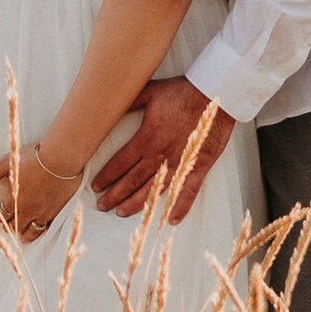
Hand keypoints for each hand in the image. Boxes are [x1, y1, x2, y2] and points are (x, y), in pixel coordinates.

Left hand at [0, 140, 79, 239]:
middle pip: (14, 226)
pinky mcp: (56, 211)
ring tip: (22, 233)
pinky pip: (46, 228)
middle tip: (6, 225)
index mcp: (13, 200)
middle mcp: (27, 210)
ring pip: (30, 232)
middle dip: (8, 226)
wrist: (62, 158)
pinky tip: (40, 227)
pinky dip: (40, 229)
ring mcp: (43, 213)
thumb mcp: (7, 163)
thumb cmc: (33, 157)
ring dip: (24, 233)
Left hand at [89, 78, 232, 222]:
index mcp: (147, 139)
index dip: (106, 176)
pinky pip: (188, 192)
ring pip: (153, 190)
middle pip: (132, 181)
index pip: (120, 163)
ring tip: (122, 213)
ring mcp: (179, 164)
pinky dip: (180, 207)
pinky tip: (171, 219)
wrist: (214, 95)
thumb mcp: (150, 92)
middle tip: (102, 205)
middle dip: (115, 195)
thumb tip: (109, 107)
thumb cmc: (182, 92)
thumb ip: (129, 102)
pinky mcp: (198, 167)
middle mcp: (160, 156)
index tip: (96, 186)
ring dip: (136, 203)